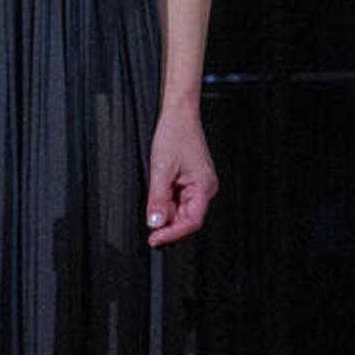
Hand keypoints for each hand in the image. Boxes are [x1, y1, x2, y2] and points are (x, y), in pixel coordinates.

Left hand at [145, 107, 218, 246]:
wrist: (178, 114)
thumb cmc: (175, 134)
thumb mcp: (160, 169)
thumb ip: (157, 199)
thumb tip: (155, 222)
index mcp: (204, 186)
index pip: (191, 222)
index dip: (172, 234)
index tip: (155, 239)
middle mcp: (205, 187)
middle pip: (186, 218)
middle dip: (167, 221)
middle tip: (149, 221)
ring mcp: (199, 184)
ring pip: (180, 209)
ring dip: (165, 209)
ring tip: (154, 193)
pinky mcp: (191, 180)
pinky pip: (179, 198)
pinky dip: (166, 200)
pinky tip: (159, 189)